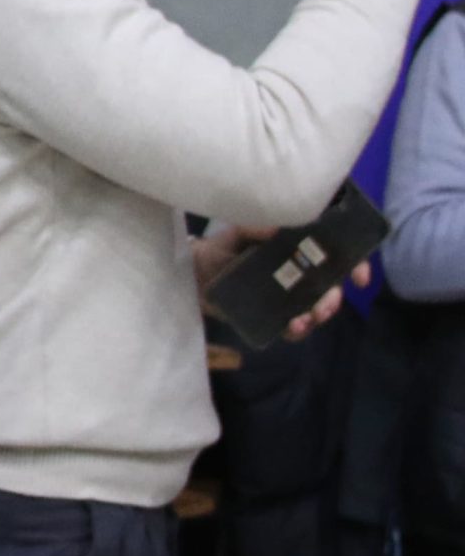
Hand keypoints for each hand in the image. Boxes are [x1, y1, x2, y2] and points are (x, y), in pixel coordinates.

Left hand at [194, 225, 365, 342]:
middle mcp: (301, 273)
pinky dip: (299, 329)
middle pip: (331, 287)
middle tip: (325, 304)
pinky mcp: (275, 315)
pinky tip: (293, 326)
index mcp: (299, 249)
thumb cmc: (222, 247)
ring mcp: (290, 296)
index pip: (337, 255)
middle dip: (334, 298)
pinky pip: (295, 327)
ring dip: (319, 314)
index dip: (355, 265)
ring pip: (317, 308)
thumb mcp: (237, 232)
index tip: (359, 279)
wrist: (196, 272)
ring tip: (306, 317)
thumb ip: (254, 227)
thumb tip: (277, 226)